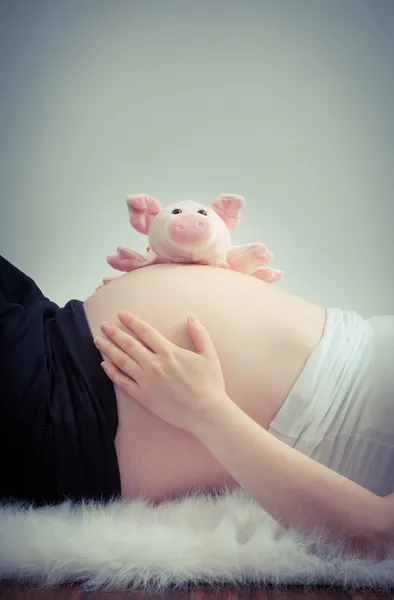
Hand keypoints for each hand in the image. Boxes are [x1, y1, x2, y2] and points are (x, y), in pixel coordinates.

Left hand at [93, 311, 228, 432]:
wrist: (206, 412)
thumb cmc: (210, 383)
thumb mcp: (209, 354)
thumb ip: (199, 333)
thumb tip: (191, 316)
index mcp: (168, 352)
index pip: (145, 331)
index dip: (131, 321)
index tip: (121, 314)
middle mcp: (154, 364)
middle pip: (128, 344)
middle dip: (114, 332)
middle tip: (103, 324)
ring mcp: (146, 381)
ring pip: (122, 361)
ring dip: (108, 349)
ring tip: (98, 340)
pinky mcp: (143, 397)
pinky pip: (123, 382)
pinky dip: (112, 373)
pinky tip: (103, 365)